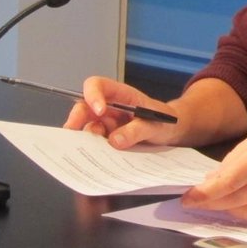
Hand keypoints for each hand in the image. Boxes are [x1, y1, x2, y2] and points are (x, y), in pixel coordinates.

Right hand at [62, 76, 182, 148]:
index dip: (92, 95)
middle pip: (84, 108)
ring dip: (85, 140)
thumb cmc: (165, 121)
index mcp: (121, 95)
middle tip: (72, 137)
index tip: (99, 111)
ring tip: (89, 153)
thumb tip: (114, 141)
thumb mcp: (156, 125)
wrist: (174, 133)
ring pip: (87, 128)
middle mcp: (109, 108)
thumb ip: (137, 131)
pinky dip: (93, 151)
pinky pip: (95, 144)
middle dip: (77, 120)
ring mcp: (107, 124)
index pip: (97, 85)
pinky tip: (95, 162)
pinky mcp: (108, 140)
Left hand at [180, 104, 246, 220]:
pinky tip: (244, 206)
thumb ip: (241, 156)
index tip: (188, 199)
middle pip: (236, 200)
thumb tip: (216, 180)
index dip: (204, 194)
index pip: (228, 181)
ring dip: (230, 210)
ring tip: (220, 203)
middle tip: (199, 202)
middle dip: (213, 203)